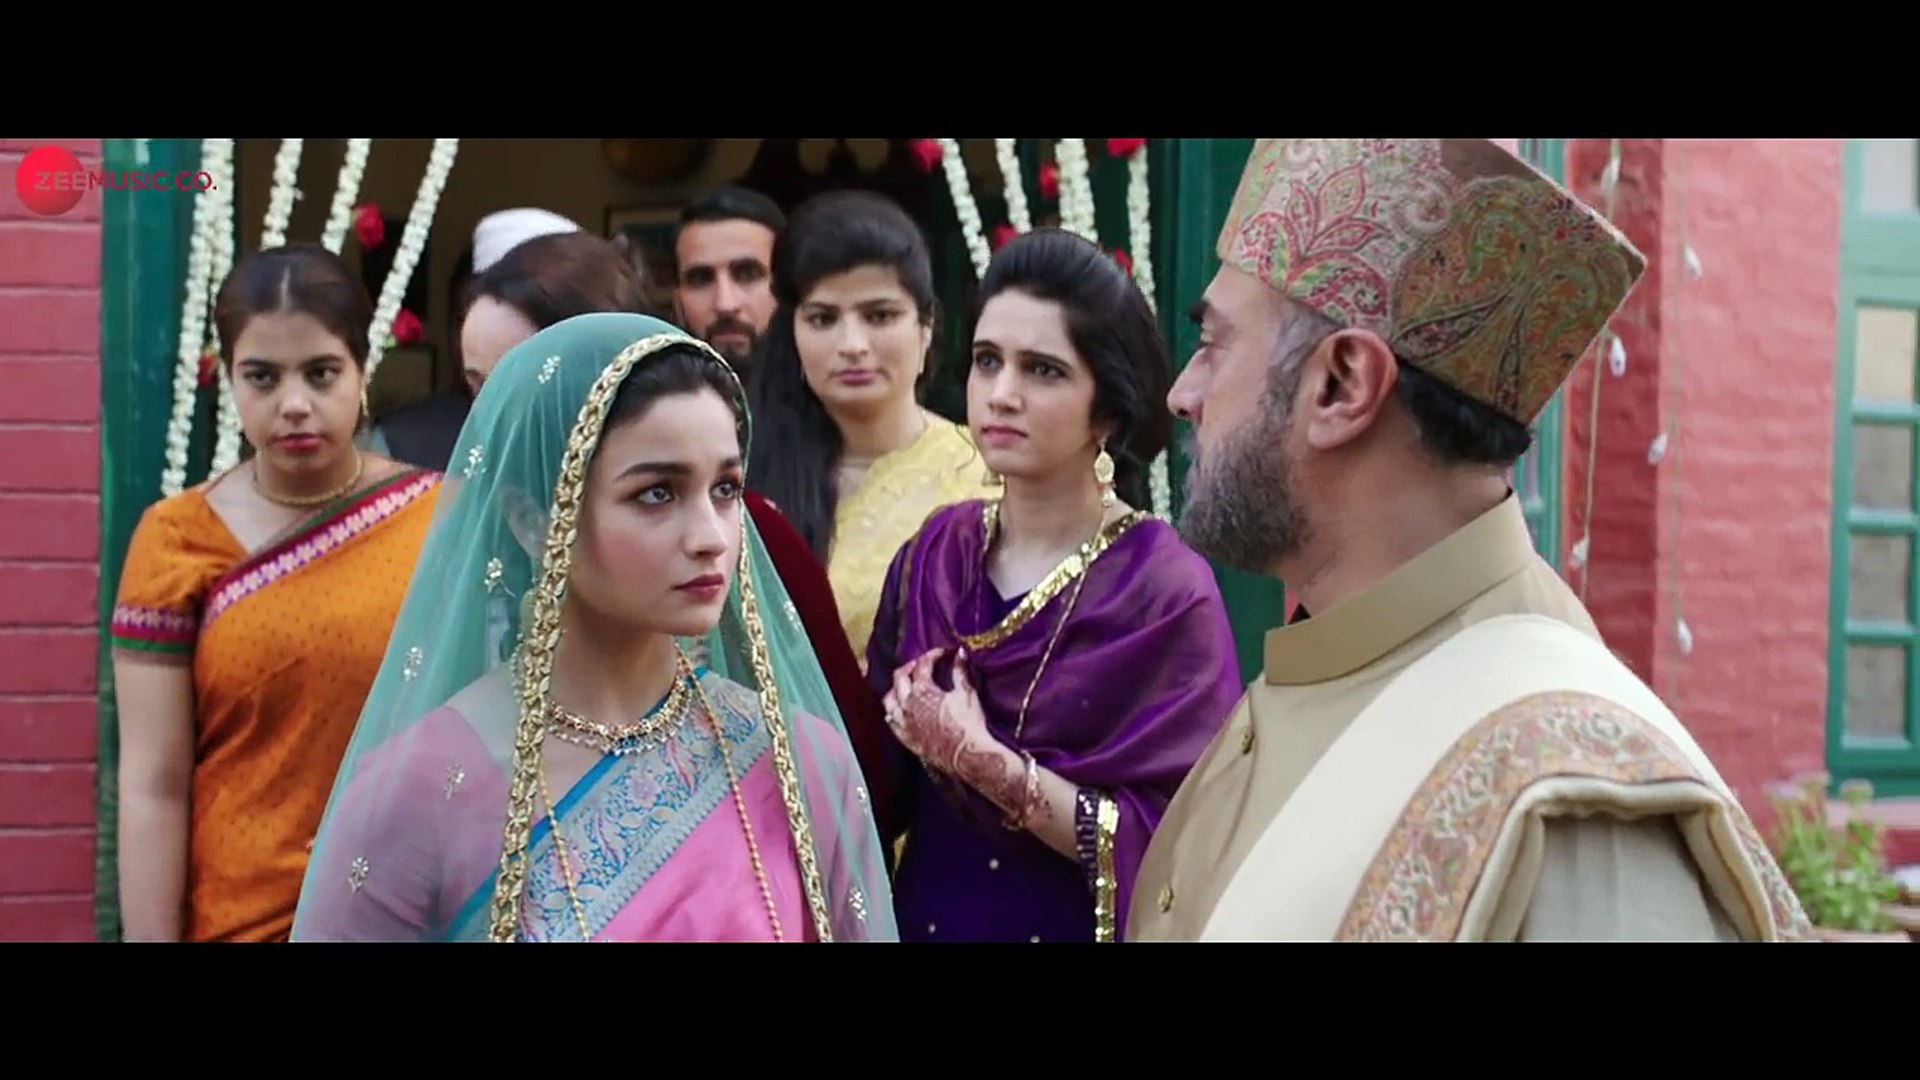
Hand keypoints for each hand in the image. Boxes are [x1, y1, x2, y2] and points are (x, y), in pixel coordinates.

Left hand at [883, 648, 991, 773]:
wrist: (965, 753)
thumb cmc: (967, 723)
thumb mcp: (966, 693)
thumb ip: (961, 671)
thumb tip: (960, 654)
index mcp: (922, 690)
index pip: (922, 665)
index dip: (932, 655)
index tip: (943, 653)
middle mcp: (907, 704)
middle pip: (900, 678)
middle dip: (910, 667)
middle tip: (920, 664)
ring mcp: (903, 722)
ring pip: (889, 700)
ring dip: (896, 689)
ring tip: (904, 686)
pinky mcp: (905, 738)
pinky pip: (891, 722)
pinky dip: (892, 713)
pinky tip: (897, 711)